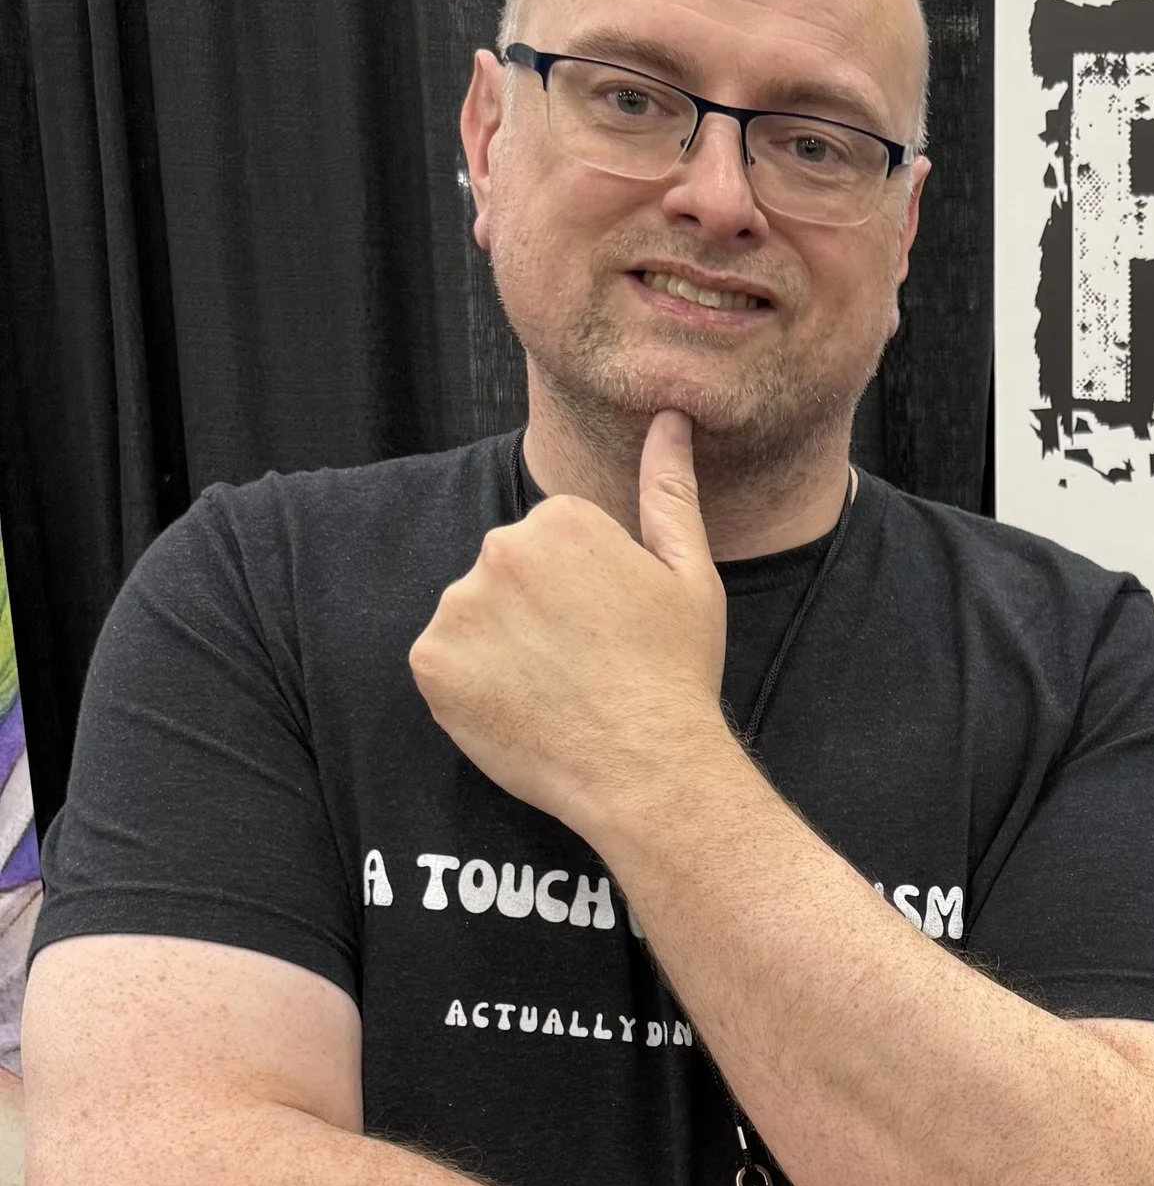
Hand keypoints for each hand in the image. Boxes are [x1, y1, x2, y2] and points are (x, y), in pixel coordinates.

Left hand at [409, 412, 731, 837]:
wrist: (644, 766)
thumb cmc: (675, 671)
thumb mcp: (689, 573)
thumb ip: (668, 488)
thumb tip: (670, 419)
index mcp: (562, 520)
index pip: (553, 539)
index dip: (585, 586)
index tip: (610, 625)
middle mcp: (500, 548)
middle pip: (508, 572)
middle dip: (536, 609)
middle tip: (584, 660)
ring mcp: (459, 606)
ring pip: (474, 615)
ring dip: (502, 645)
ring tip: (553, 687)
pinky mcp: (431, 661)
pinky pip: (444, 661)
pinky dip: (472, 684)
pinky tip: (520, 705)